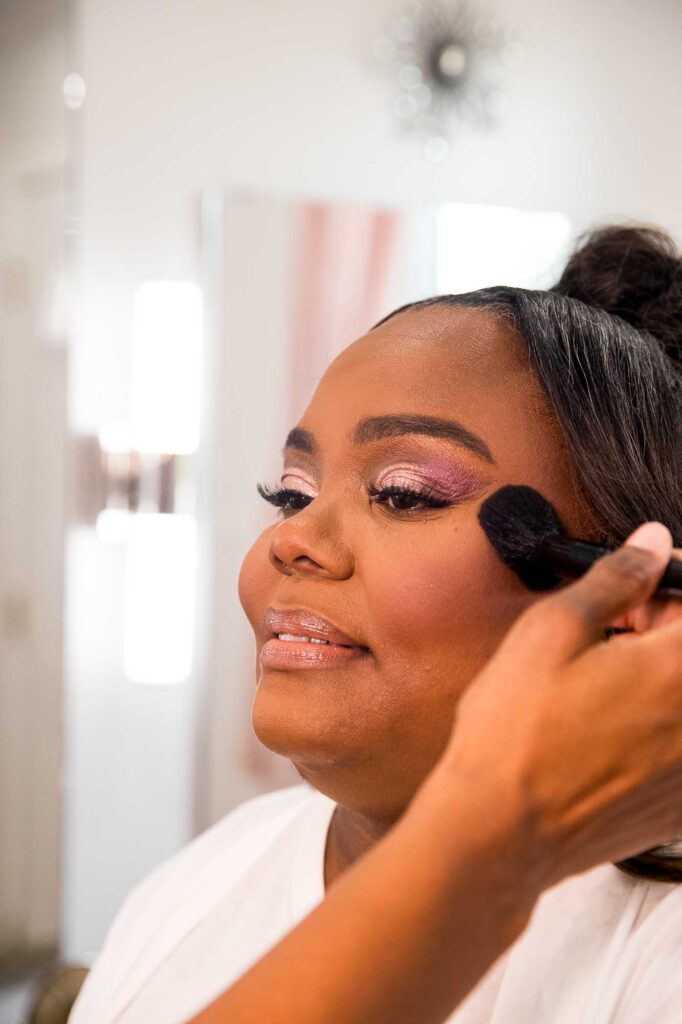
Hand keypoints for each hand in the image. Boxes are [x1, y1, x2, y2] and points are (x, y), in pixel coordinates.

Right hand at [435, 523, 681, 891]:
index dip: (669, 585)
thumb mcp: (551, 631)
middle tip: (613, 631)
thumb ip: (615, 579)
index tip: (637, 588)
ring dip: (660, 678)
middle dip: (665, 629)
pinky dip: (658, 726)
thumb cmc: (515, 733)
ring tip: (602, 685)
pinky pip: (679, 744)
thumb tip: (652, 543)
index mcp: (680, 670)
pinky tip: (607, 730)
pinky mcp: (681, 807)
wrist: (499, 833)